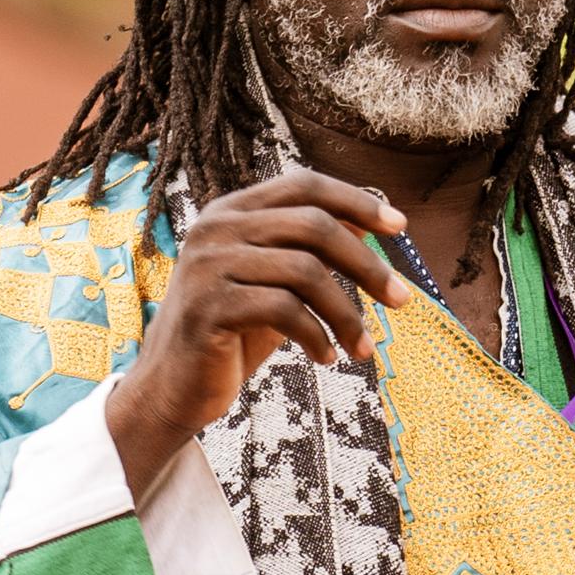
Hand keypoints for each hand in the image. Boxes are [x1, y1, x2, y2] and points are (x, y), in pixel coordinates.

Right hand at [107, 171, 413, 493]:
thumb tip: (367, 222)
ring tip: (364, 348)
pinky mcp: (210, 306)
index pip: (304, 185)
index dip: (357, 201)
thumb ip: (310, 252)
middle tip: (402, 301)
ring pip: (306, 271)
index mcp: (231, 211)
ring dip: (348, 314)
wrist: (172, 389)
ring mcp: (209, 264)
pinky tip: (327, 359)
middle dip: (367, 264)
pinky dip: (319, 337)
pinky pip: (286, 310)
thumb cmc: (232, 336)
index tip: (400, 227)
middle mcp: (216, 227)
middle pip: (315, 225)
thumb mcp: (277, 286)